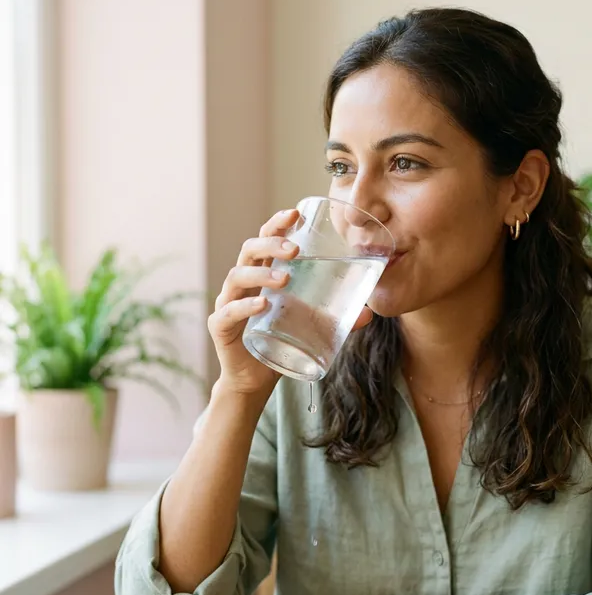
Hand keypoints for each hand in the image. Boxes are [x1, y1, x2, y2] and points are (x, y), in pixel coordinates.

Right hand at [208, 209, 372, 395]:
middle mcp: (243, 285)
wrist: (256, 381)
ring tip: (283, 278)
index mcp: (262, 275)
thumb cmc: (281, 344)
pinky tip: (262, 304)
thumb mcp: (311, 327)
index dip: (277, 224)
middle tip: (294, 249)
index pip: (265, 240)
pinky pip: (228, 312)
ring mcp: (228, 303)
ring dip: (260, 274)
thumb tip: (369, 312)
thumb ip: (336, 318)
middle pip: (249, 251)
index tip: (295, 213)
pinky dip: (245, 306)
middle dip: (270, 243)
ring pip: (236, 277)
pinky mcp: (220, 327)